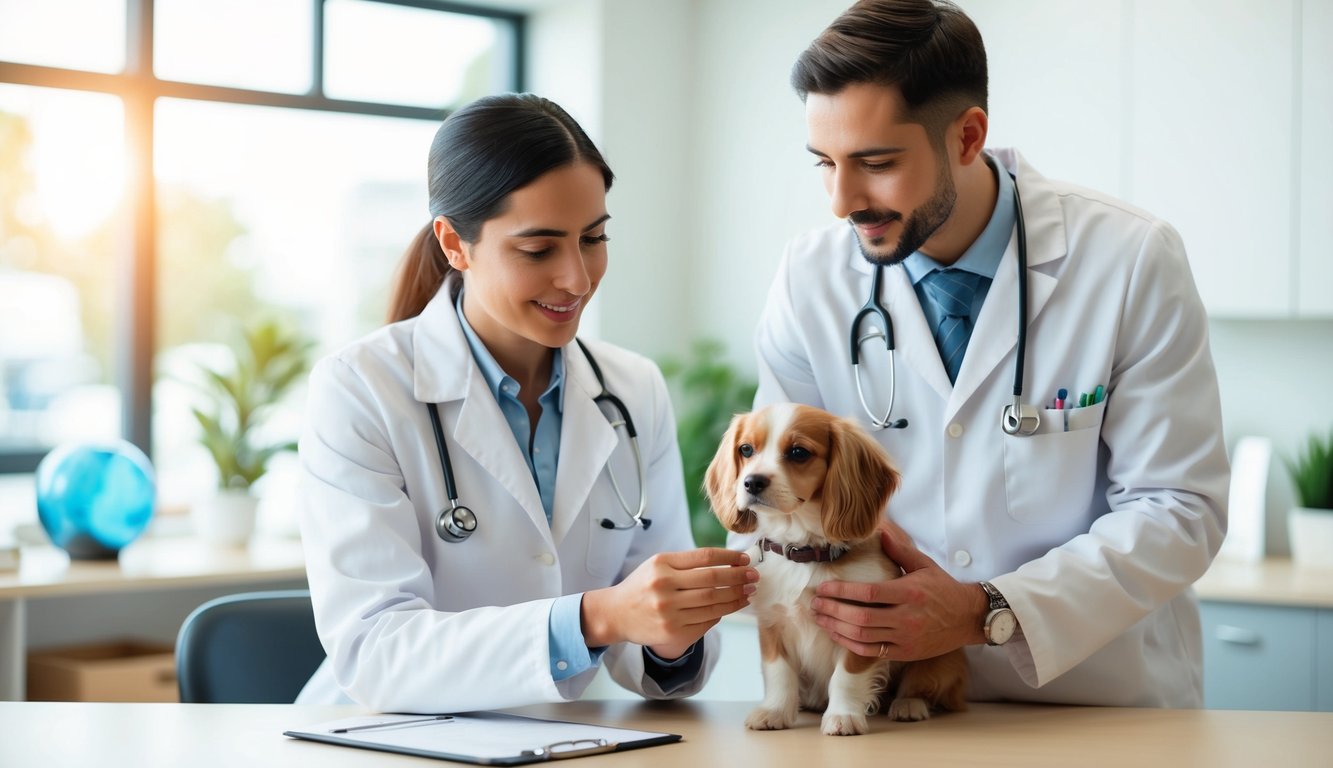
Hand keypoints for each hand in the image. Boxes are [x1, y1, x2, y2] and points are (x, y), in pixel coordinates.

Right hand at [581, 548, 756, 659]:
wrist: (616, 614)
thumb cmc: (642, 585)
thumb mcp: (658, 564)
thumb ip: (688, 562)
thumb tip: (728, 562)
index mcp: (662, 564)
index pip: (704, 557)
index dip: (729, 558)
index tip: (745, 560)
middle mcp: (664, 587)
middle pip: (712, 580)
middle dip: (738, 578)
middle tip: (754, 576)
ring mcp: (668, 611)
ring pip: (712, 603)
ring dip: (735, 597)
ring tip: (748, 592)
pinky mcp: (672, 631)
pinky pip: (706, 621)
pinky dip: (723, 613)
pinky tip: (733, 606)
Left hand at [810, 523, 986, 659]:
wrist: (968, 618)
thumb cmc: (943, 588)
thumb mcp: (923, 564)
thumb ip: (899, 549)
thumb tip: (879, 529)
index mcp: (909, 593)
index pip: (868, 594)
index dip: (842, 591)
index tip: (823, 588)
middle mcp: (906, 618)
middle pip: (861, 617)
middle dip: (833, 611)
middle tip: (814, 604)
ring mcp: (905, 638)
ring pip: (863, 637)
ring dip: (837, 628)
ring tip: (820, 619)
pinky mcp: (904, 652)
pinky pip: (872, 652)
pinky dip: (850, 644)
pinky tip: (837, 634)